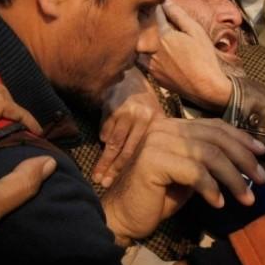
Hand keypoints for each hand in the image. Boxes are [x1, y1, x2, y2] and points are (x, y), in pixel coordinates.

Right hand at [94, 68, 164, 187]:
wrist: (131, 78)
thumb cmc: (145, 103)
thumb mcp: (157, 117)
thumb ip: (160, 137)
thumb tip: (167, 164)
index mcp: (157, 121)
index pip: (146, 150)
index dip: (136, 169)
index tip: (127, 184)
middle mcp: (142, 116)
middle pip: (127, 151)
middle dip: (115, 170)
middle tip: (106, 185)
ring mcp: (125, 112)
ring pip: (113, 144)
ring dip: (104, 162)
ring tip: (97, 178)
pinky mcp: (110, 107)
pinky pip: (105, 131)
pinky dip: (103, 144)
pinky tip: (101, 159)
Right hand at [101, 118, 264, 243]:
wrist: (124, 216)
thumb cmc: (157, 197)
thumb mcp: (189, 174)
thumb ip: (208, 161)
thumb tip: (246, 161)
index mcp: (173, 126)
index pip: (214, 126)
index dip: (241, 138)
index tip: (262, 154)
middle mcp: (164, 128)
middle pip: (215, 138)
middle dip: (244, 159)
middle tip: (262, 180)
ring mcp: (157, 142)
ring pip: (209, 155)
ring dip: (233, 178)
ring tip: (246, 198)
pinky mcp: (153, 161)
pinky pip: (194, 172)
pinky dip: (211, 189)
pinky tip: (218, 204)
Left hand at [145, 2, 232, 110]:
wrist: (205, 87)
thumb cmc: (204, 57)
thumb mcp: (195, 31)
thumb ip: (178, 15)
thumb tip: (166, 1)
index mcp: (162, 35)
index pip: (154, 14)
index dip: (155, 6)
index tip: (156, 2)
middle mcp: (151, 49)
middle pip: (143, 30)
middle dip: (146, 21)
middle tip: (152, 17)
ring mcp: (150, 64)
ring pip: (140, 47)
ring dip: (144, 40)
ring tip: (154, 37)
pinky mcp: (153, 75)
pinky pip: (144, 61)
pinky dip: (147, 55)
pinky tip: (159, 54)